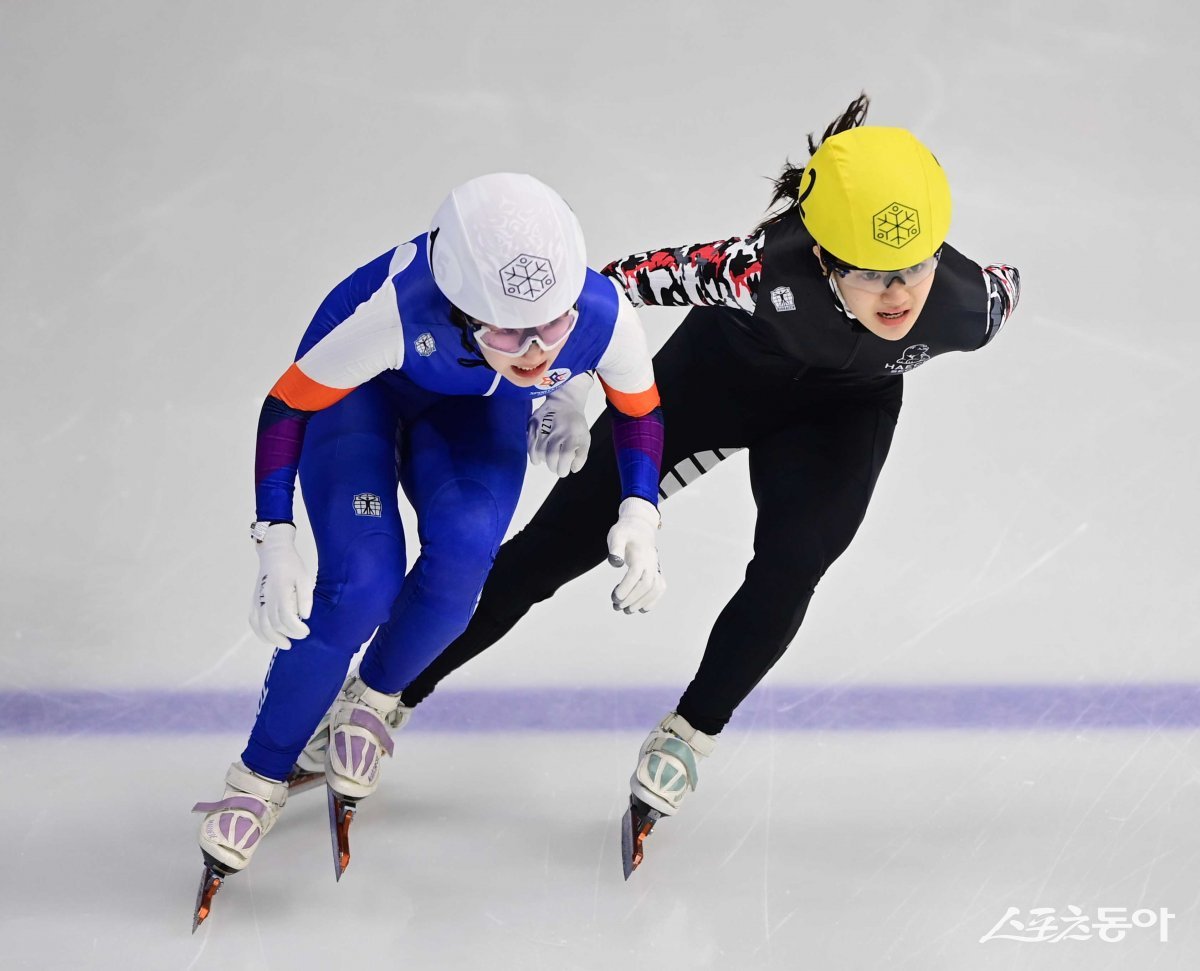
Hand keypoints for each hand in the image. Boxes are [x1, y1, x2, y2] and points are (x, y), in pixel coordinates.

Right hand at [248, 523, 313, 648]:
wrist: (274, 554)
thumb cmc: (292, 566)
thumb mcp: (304, 577)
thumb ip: (305, 597)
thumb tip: (305, 616)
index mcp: (280, 591)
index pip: (286, 618)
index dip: (297, 629)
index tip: (307, 631)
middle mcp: (266, 598)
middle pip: (275, 624)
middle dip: (290, 634)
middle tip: (302, 635)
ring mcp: (257, 600)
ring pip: (262, 627)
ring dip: (274, 639)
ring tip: (287, 645)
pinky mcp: (253, 602)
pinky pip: (253, 622)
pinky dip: (260, 634)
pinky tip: (271, 639)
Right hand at [527, 400, 590, 476]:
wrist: (564, 403)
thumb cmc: (575, 424)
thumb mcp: (585, 439)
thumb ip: (581, 456)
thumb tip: (573, 469)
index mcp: (572, 435)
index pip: (565, 458)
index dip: (563, 469)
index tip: (564, 470)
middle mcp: (556, 432)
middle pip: (551, 459)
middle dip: (554, 467)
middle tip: (557, 465)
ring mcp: (543, 428)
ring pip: (540, 454)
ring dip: (545, 461)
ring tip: (550, 457)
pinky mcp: (532, 426)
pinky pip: (530, 447)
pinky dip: (534, 456)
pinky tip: (540, 455)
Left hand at [606, 497, 664, 612]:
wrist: (640, 526)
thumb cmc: (625, 532)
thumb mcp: (616, 535)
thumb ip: (615, 548)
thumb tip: (615, 562)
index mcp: (640, 554)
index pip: (636, 574)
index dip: (626, 588)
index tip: (615, 598)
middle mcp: (651, 562)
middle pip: (646, 584)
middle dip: (632, 598)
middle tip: (616, 606)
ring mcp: (655, 567)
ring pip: (655, 589)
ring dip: (641, 602)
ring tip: (626, 610)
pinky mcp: (656, 572)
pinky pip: (659, 588)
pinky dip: (652, 600)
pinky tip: (640, 608)